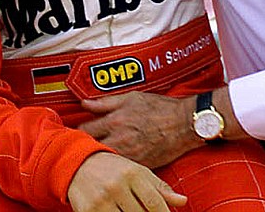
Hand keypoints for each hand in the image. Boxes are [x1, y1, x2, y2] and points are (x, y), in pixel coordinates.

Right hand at [67, 151, 186, 210]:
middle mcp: (117, 185)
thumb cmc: (114, 169)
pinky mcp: (88, 210)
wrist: (80, 163)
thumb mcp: (138, 172)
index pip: (154, 202)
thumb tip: (183, 201)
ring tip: (130, 210)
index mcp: (132, 173)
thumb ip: (160, 188)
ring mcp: (102, 199)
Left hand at [79, 91, 196, 168]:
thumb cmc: (160, 108)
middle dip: (87, 145)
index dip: (80, 129)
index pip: (85, 130)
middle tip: (88, 141)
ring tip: (102, 149)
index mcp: (116, 120)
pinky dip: (115, 163)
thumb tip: (85, 103)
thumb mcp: (131, 97)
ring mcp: (129, 155)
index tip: (82, 129)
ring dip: (100, 155)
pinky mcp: (139, 166)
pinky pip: (119, 167)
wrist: (184, 124)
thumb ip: (105, 102)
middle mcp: (120, 140)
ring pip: (104, 160)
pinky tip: (117, 157)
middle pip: (90, 148)